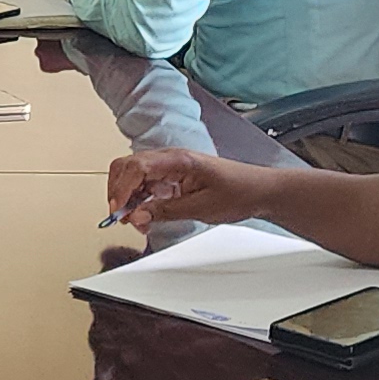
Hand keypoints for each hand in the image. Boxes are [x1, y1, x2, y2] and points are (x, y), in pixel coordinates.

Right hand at [102, 147, 265, 237]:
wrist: (260, 191)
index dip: (122, 189)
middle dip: (118, 192)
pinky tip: (145, 215)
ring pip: (134, 177)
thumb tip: (138, 215)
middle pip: (128, 167)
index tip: (118, 210)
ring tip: (134, 220)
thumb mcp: (201, 207)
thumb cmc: (239, 191)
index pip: (137, 167)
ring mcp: (170, 168)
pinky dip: (140, 201)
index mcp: (178, 159)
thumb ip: (166, 211)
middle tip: (120, 216)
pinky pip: (147, 186)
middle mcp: (170, 160)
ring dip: (128, 198)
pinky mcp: (173, 178)